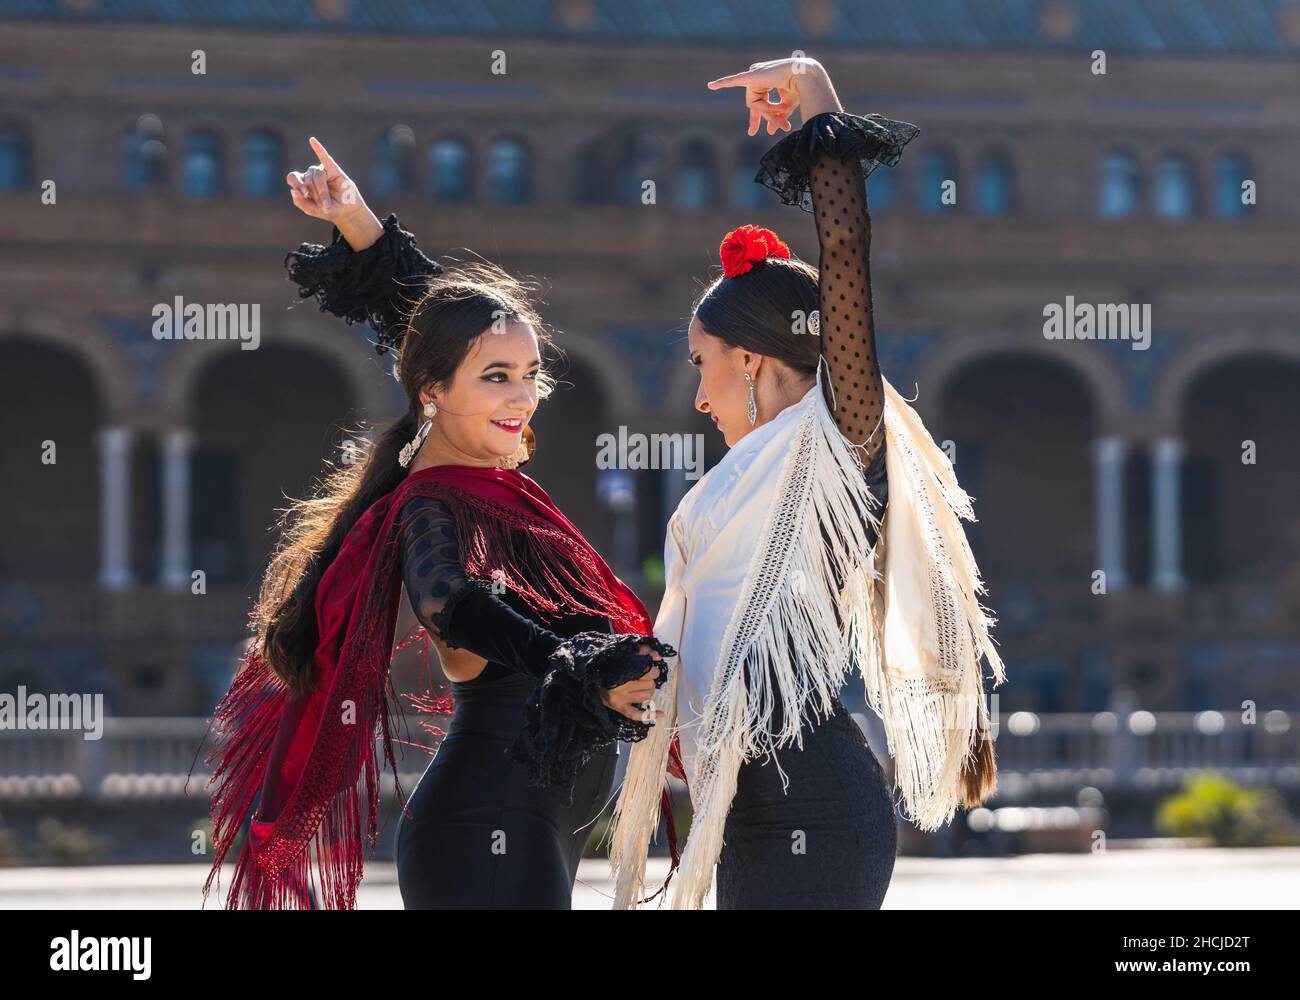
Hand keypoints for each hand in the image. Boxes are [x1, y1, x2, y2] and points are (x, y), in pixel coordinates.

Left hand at [286, 137, 382, 249]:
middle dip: (315, 193)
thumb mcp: (312, 210)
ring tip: (328, 205)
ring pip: (317, 175)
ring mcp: (322, 171)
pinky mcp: (333, 170)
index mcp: (303, 183)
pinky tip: (312, 141)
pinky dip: (319, 149)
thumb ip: (300, 202)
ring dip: (322, 192)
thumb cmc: (328, 210)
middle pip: (307, 178)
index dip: (297, 184)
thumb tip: (292, 190)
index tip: (305, 194)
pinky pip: (325, 157)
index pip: (292, 177)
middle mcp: (311, 175)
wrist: (346, 212)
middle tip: (322, 205)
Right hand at [600, 644, 667, 724]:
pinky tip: (662, 713)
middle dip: (650, 680)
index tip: (650, 667)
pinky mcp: (619, 708)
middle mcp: (619, 686)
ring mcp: (619, 699)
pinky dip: (650, 715)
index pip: (647, 671)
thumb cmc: (610, 666)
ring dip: (648, 691)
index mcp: (620, 670)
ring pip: (646, 696)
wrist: (590, 678)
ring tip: (642, 687)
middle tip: (645, 677)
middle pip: (649, 684)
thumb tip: (658, 657)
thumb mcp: (624, 654)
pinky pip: (637, 715)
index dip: (652, 669)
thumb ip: (642, 651)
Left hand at [707, 56, 841, 135]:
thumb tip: (770, 131)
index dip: (756, 118)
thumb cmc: (799, 89)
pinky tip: (711, 86)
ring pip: (755, 103)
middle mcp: (758, 77)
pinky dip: (723, 83)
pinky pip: (733, 81)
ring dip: (770, 109)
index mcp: (766, 82)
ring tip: (784, 107)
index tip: (752, 132)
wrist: (805, 77)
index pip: (757, 104)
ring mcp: (754, 75)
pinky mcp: (751, 76)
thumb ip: (777, 117)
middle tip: (783, 124)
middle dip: (769, 115)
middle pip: (756, 105)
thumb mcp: (786, 106)